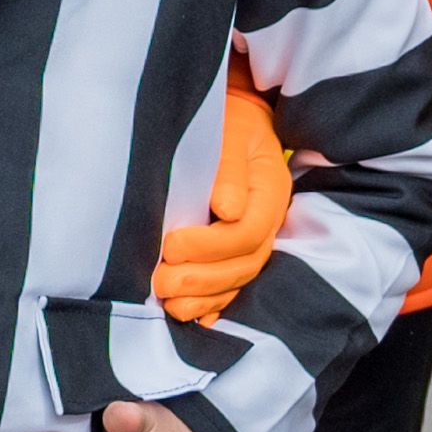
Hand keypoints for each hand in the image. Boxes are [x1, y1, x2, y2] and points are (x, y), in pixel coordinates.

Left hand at [155, 84, 287, 322]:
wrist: (230, 117)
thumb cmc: (224, 120)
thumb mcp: (228, 132)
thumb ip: (227, 168)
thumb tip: (226, 208)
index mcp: (269, 189)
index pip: (249, 231)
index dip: (211, 245)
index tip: (172, 244)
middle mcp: (267, 218)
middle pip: (245, 262)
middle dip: (203, 278)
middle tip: (162, 280)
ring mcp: (255, 236)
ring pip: (239, 278)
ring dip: (205, 296)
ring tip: (170, 302)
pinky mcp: (238, 248)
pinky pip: (233, 284)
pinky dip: (213, 304)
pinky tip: (192, 314)